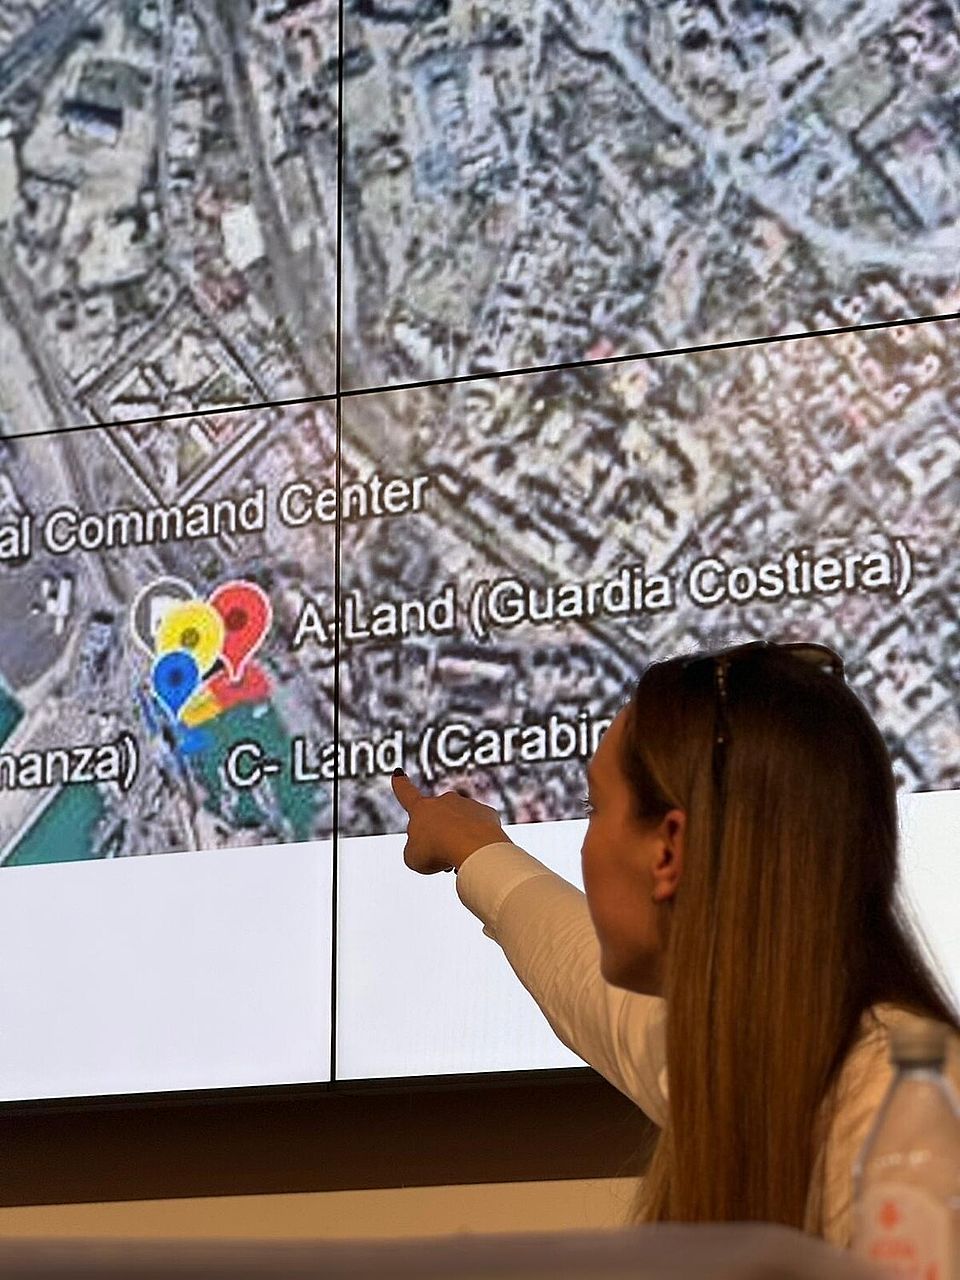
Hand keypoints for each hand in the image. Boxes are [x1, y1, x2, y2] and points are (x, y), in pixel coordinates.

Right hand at [391, 771, 511, 874]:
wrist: (472, 847)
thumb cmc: (440, 851)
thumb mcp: (413, 857)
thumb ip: (416, 850)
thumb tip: (428, 849)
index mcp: (421, 809)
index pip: (407, 794)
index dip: (401, 785)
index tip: (398, 774)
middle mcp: (445, 801)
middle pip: (439, 819)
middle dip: (440, 837)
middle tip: (440, 855)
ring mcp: (467, 806)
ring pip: (461, 826)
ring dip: (459, 842)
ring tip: (459, 858)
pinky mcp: (488, 814)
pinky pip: (481, 830)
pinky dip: (479, 843)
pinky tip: (478, 853)